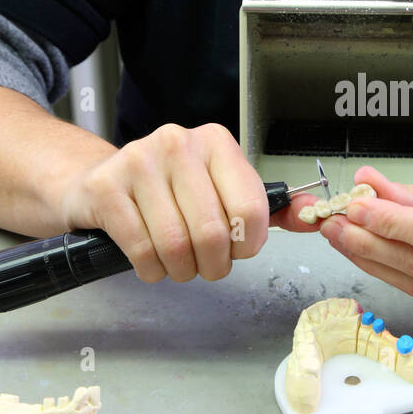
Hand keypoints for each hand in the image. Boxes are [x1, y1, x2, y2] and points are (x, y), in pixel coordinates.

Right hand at [59, 122, 269, 282]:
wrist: (99, 181)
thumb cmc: (169, 192)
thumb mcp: (221, 189)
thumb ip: (268, 207)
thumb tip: (313, 215)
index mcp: (216, 143)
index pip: (251, 210)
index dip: (247, 245)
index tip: (237, 249)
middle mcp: (179, 144)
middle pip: (213, 233)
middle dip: (213, 265)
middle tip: (206, 266)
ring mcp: (139, 162)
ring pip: (176, 245)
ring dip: (181, 271)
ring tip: (179, 264)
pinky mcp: (107, 187)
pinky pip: (141, 251)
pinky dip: (151, 270)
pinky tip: (152, 261)